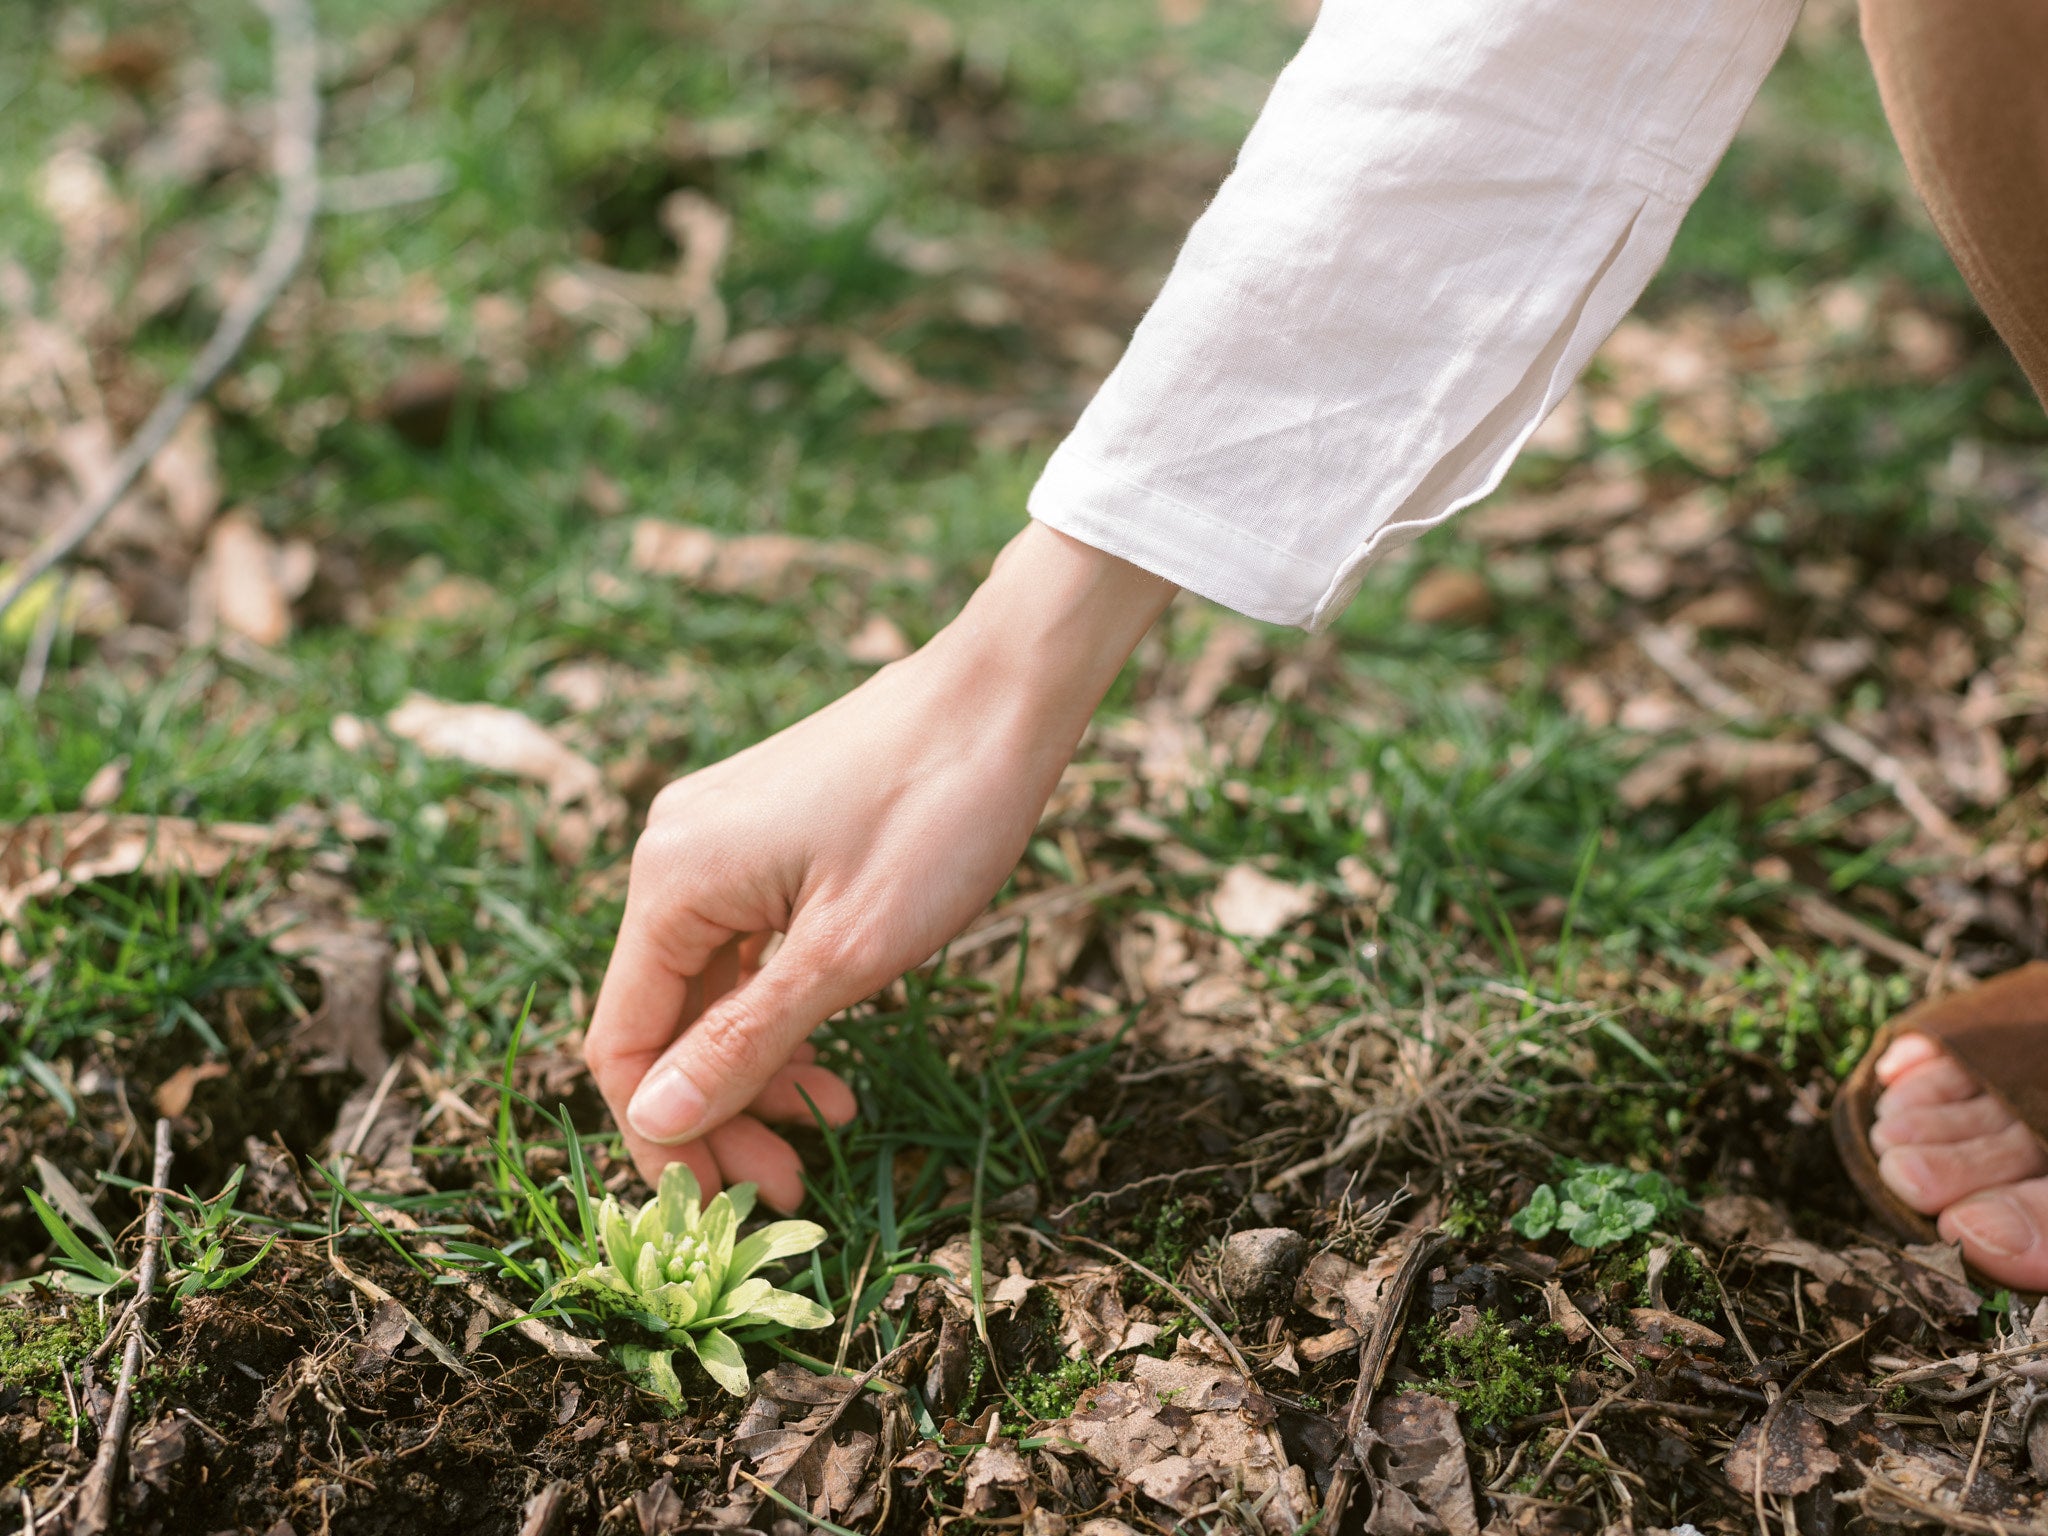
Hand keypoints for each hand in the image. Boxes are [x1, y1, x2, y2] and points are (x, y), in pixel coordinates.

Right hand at [584, 521, 1175, 1210]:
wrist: (1005, 693)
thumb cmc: (937, 817)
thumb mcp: (846, 954)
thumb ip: (744, 1044)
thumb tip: (653, 1122)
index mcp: (670, 882)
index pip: (623, 1045)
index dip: (666, 1135)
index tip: (732, 1199)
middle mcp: (671, 853)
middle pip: (664, 1019)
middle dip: (721, 1109)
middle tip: (793, 1180)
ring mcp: (717, 836)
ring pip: (710, 986)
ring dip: (759, 1065)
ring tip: (836, 1117)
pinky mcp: (764, 830)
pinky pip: (745, 943)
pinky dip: (779, 1004)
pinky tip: (833, 1050)